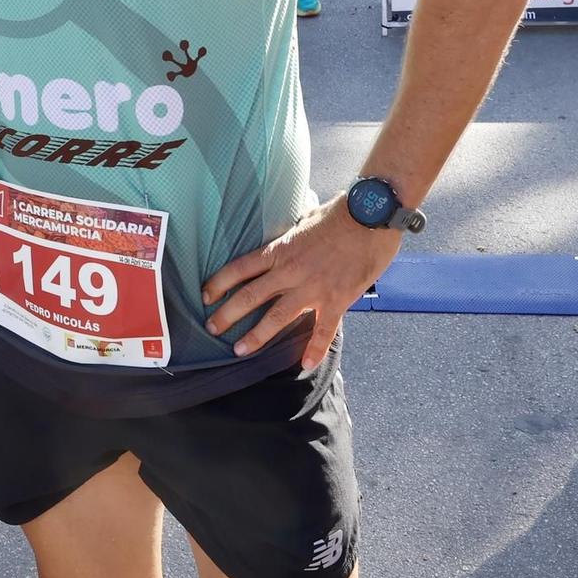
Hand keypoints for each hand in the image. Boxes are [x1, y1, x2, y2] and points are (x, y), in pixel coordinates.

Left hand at [202, 196, 400, 370]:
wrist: (371, 216)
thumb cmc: (340, 213)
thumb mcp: (305, 218)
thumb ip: (293, 232)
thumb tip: (290, 229)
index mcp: (280, 249)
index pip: (240, 268)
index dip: (219, 283)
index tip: (206, 295)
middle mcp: (290, 271)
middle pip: (250, 296)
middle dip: (227, 315)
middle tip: (212, 329)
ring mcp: (312, 288)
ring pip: (277, 317)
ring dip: (257, 336)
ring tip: (240, 351)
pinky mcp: (337, 299)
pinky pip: (322, 330)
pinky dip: (313, 349)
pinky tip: (305, 364)